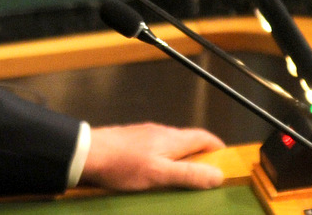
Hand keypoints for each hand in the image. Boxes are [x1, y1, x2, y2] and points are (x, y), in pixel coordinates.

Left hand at [79, 123, 225, 190]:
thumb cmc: (122, 164)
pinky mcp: (130, 141)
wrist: (85, 153)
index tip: (226, 161)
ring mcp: (144, 135)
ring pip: (171, 145)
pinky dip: (164, 159)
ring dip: (181, 158)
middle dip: (200, 156)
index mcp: (171, 139)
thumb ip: (188, 174)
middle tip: (205, 175)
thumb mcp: (159, 174)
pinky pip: (155, 149)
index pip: (203, 137)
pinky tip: (155, 172)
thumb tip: (218, 175)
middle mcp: (160, 132)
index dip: (217, 148)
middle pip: (188, 141)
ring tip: (182, 178)